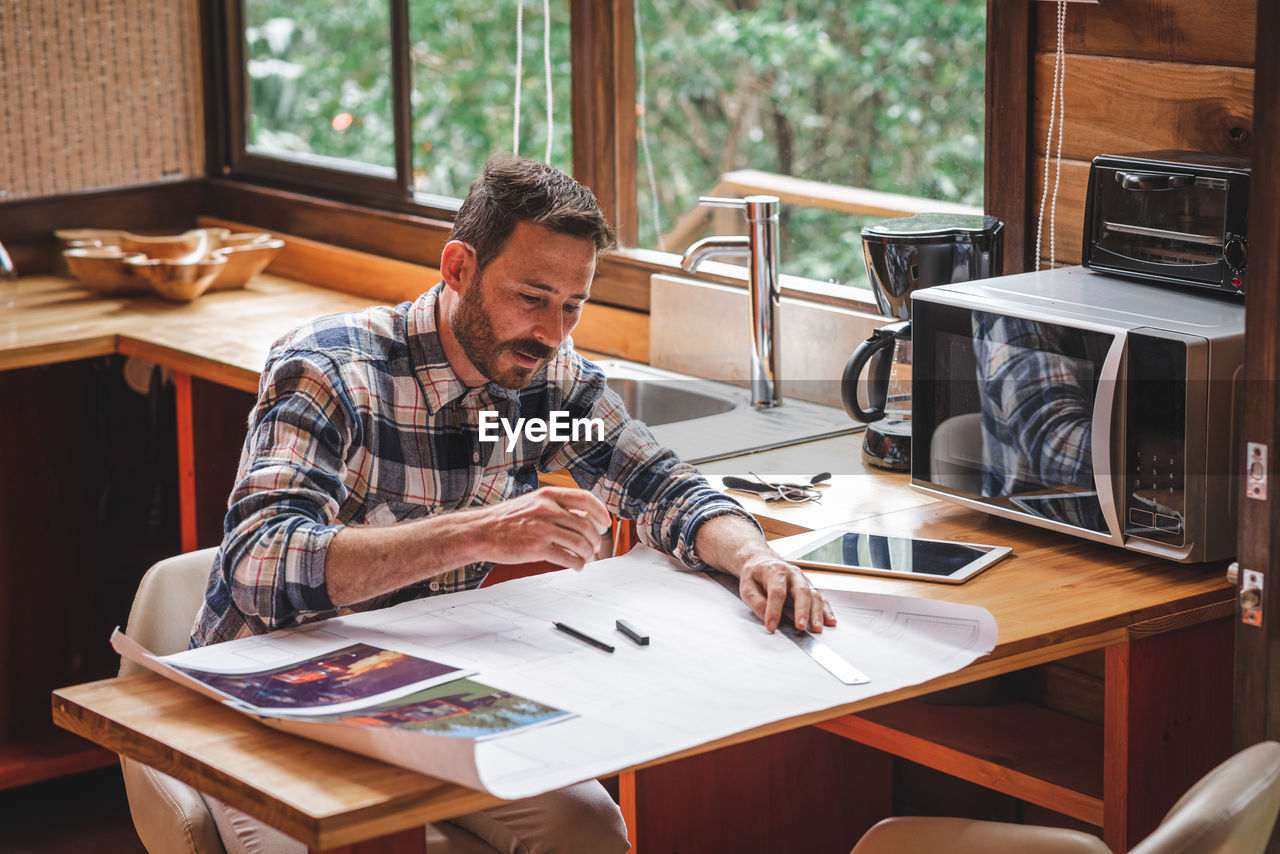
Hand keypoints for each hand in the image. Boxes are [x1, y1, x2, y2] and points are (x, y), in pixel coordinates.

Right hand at [475, 487, 612, 570]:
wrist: (481, 531)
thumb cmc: (507, 519)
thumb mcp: (533, 502)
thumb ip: (557, 506)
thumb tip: (583, 516)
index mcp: (548, 495)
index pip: (585, 498)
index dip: (600, 511)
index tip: (606, 522)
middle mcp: (546, 509)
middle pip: (586, 525)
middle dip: (595, 539)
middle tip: (595, 547)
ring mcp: (542, 529)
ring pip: (579, 542)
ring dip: (588, 553)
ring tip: (586, 558)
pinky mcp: (536, 548)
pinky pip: (567, 557)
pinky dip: (577, 564)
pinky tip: (576, 565)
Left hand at [736, 554, 836, 633]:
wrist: (762, 562)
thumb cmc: (755, 575)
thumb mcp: (746, 587)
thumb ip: (756, 602)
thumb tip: (766, 617)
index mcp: (775, 571)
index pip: (777, 592)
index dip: (774, 610)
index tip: (771, 626)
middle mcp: (793, 573)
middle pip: (801, 591)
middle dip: (802, 611)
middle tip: (800, 626)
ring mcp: (803, 580)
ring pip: (814, 595)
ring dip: (817, 613)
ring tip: (817, 628)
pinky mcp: (809, 587)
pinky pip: (820, 598)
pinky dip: (826, 610)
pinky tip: (830, 620)